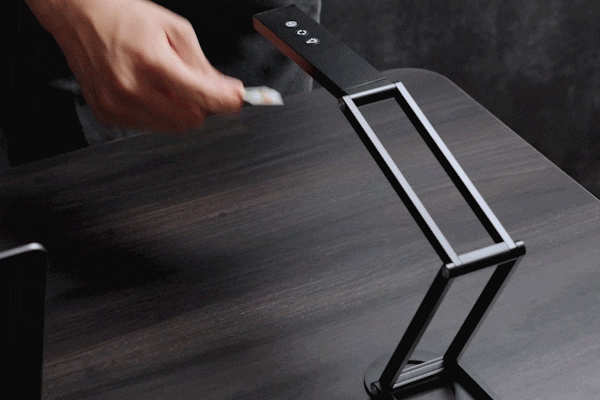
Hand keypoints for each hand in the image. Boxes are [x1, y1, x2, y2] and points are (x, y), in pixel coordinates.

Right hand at [27, 0, 244, 131]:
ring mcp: (117, 104)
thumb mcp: (174, 29)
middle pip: (189, 120)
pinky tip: (146, 89)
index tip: (236, 99)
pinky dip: (156, 112)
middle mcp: (132, 87)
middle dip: (200, 105)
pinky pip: (148, 126)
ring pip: (170, 126)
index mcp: (152, 62)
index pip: (203, 98)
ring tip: (162, 81)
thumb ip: (203, 65)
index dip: (227, 101)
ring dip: (177, 109)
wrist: (79, 14)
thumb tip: (226, 90)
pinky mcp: (107, 113)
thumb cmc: (124, 16)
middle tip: (194, 85)